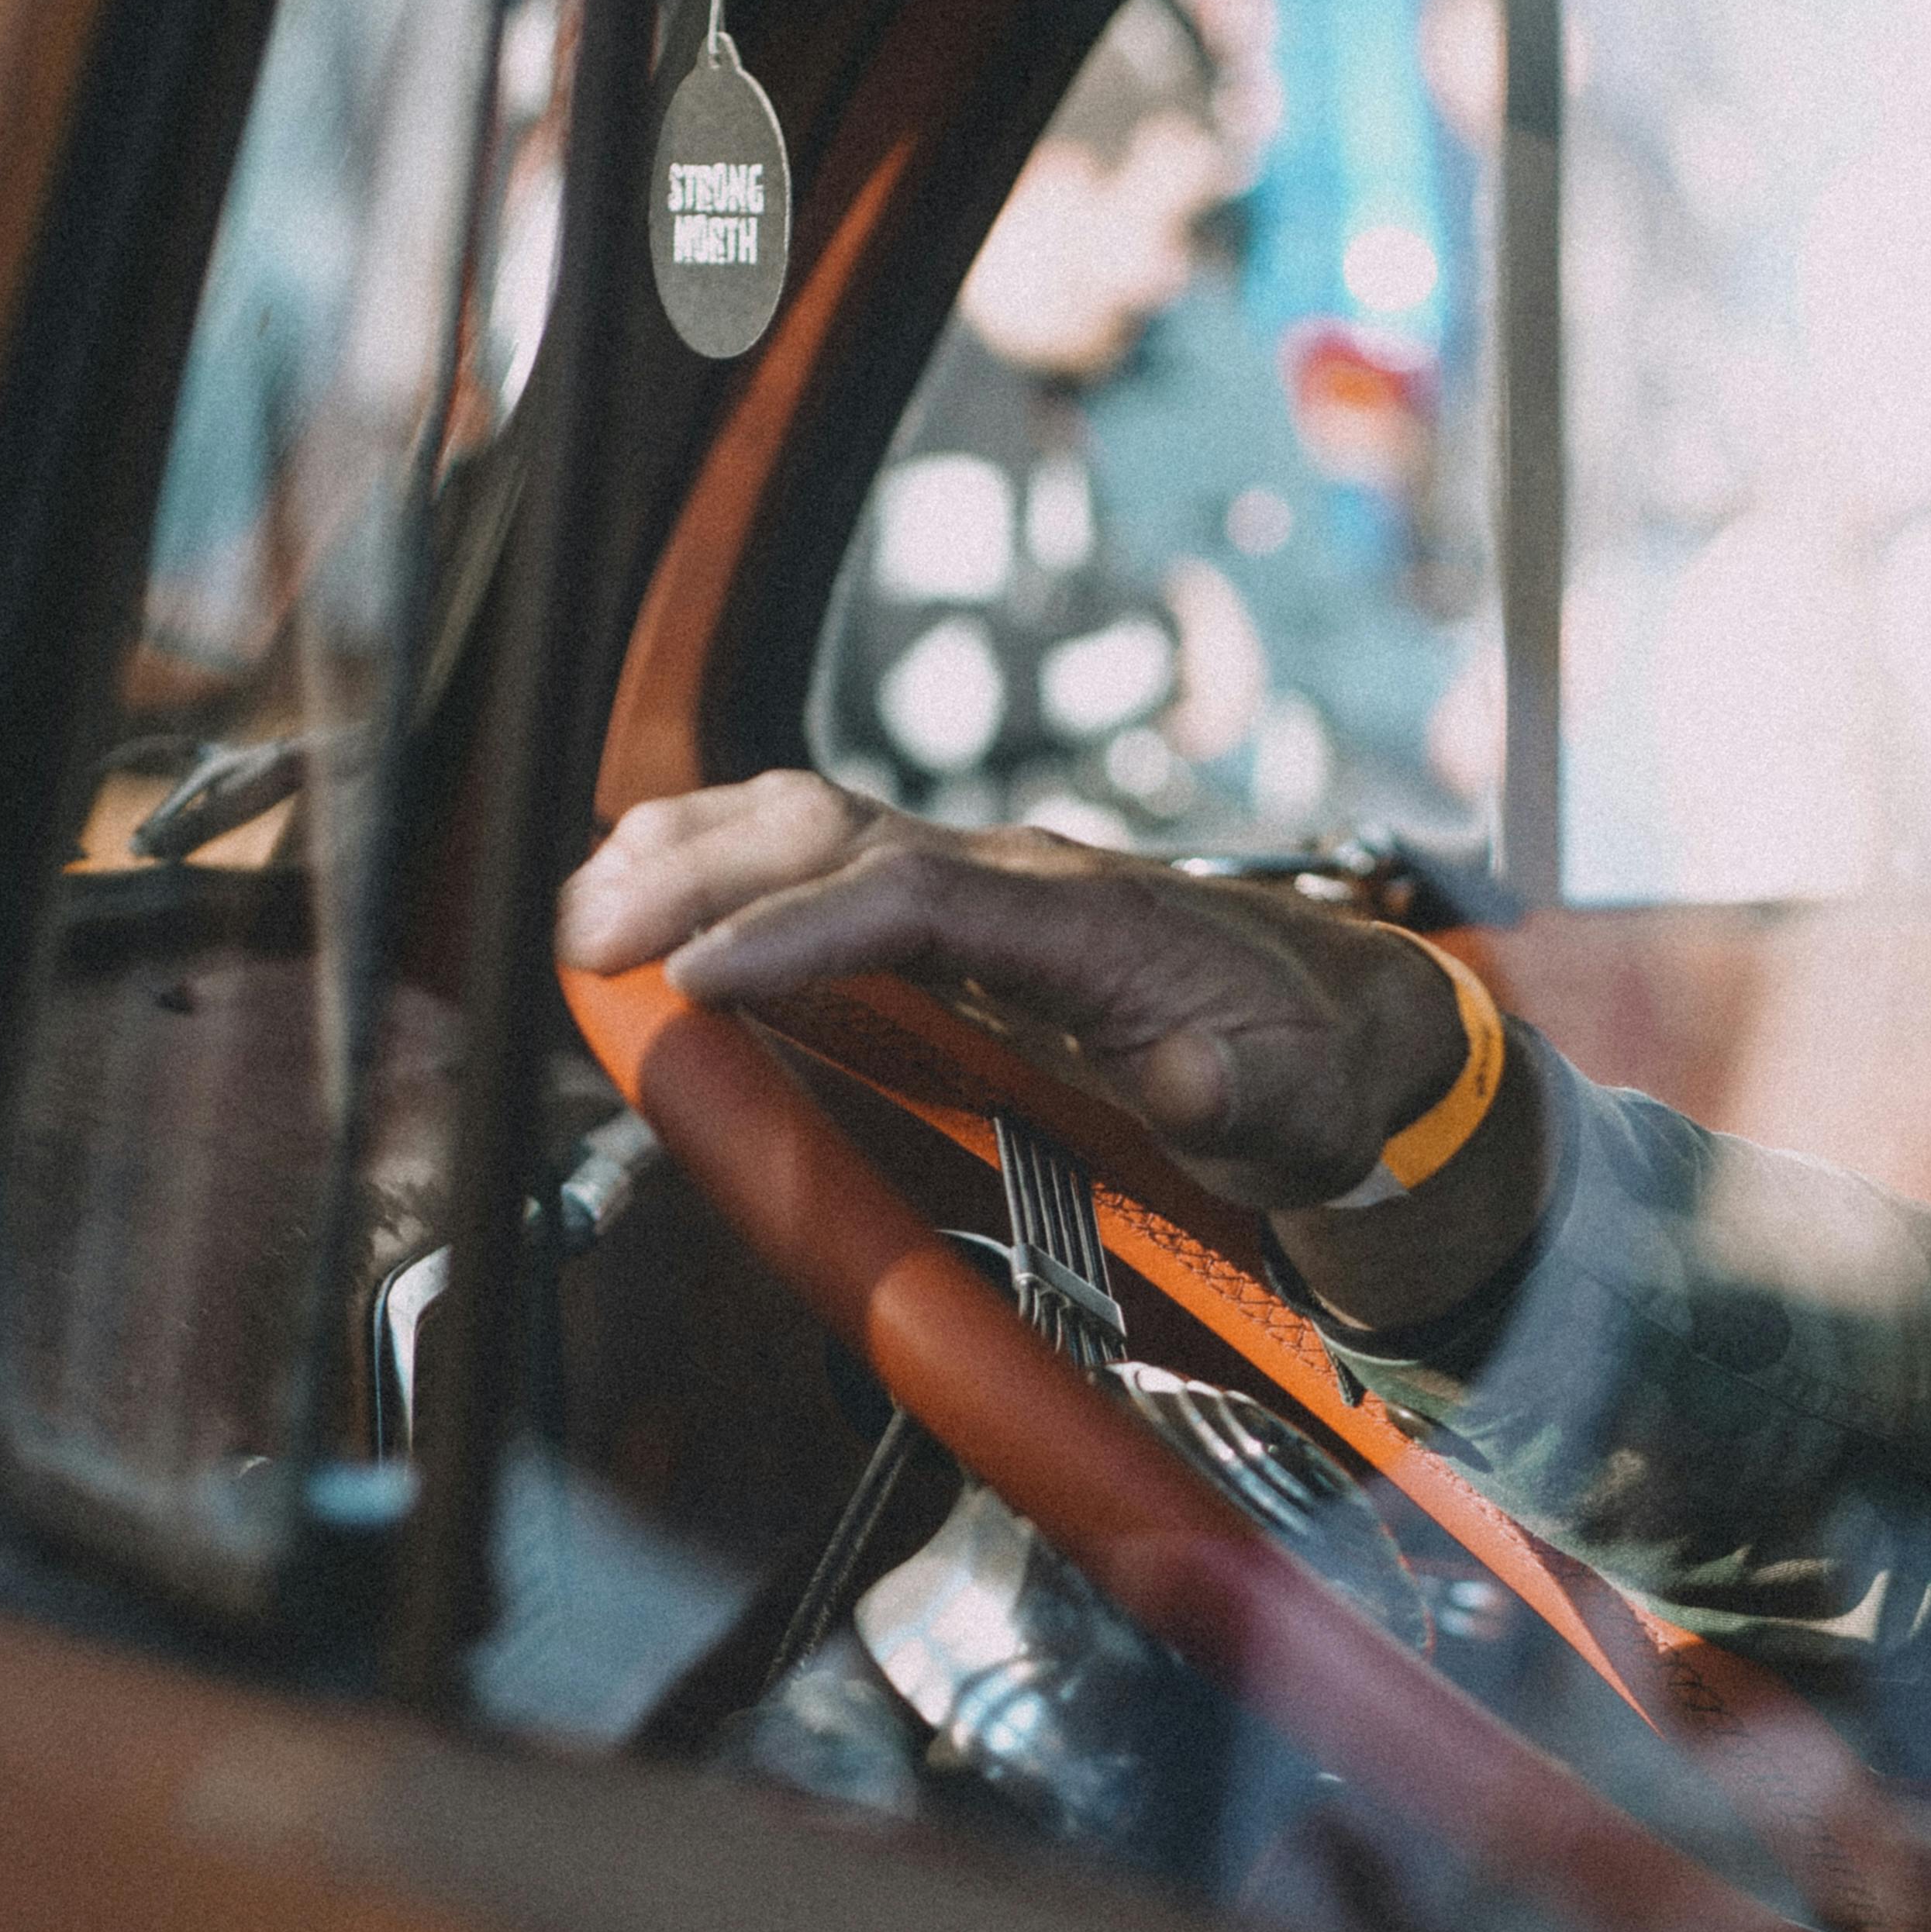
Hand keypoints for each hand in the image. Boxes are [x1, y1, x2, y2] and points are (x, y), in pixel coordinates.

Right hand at [556, 773, 1468, 1213]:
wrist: (1344, 1025)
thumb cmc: (1309, 1066)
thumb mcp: (1300, 1105)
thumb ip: (1242, 1095)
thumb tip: (1187, 1079)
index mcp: (1088, 919)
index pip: (915, 894)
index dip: (800, 927)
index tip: (702, 978)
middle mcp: (1016, 876)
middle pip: (833, 833)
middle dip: (703, 873)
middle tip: (592, 937)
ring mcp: (978, 882)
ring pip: (812, 826)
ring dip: (693, 852)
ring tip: (586, 910)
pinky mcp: (951, 911)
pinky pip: (818, 861)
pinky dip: (724, 865)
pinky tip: (650, 893)